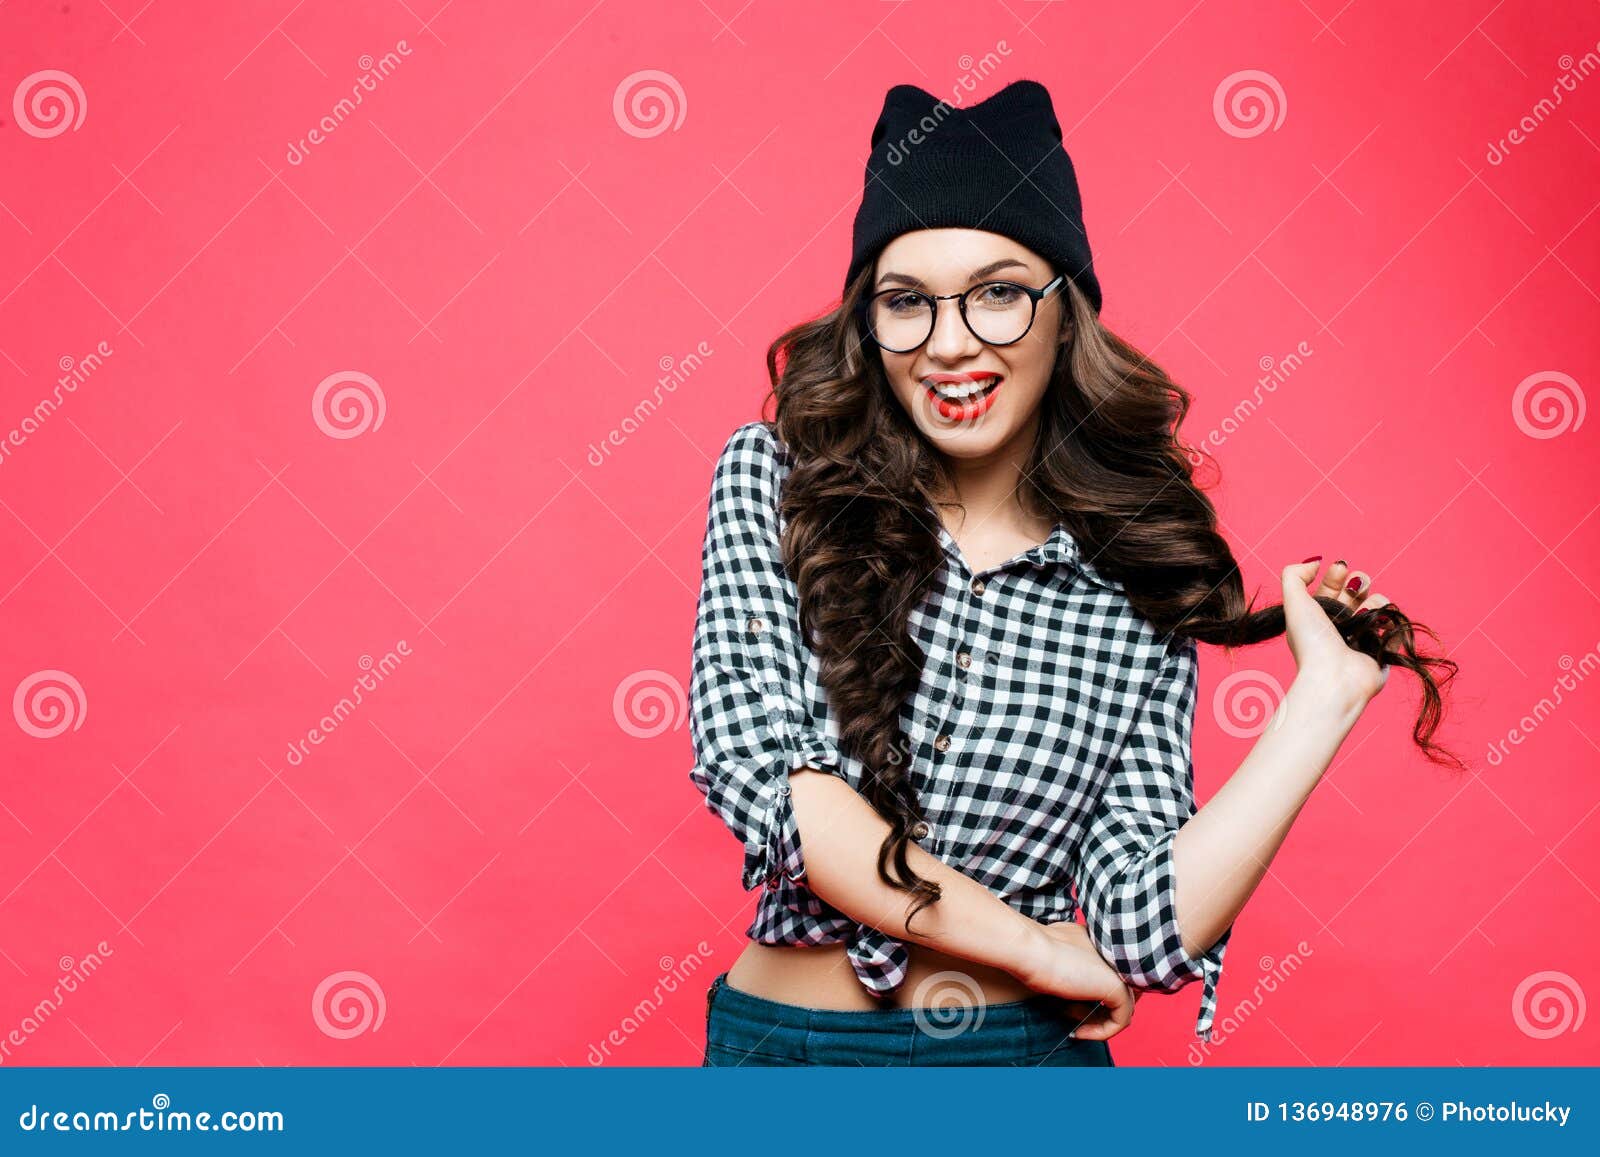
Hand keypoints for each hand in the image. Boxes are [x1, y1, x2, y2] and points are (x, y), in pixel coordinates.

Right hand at [1014, 918, 1135, 1040]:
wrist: (1032, 950)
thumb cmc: (1036, 953)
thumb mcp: (1059, 957)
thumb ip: (1075, 968)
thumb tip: (1077, 990)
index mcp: (1103, 942)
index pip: (1111, 975)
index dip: (1094, 994)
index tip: (1069, 1007)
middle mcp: (1117, 954)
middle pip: (1120, 992)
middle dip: (1098, 1012)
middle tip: (1071, 1016)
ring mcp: (1120, 970)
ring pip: (1122, 1008)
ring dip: (1097, 1023)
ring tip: (1073, 1023)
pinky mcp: (1118, 988)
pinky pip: (1121, 1020)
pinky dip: (1101, 1032)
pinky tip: (1078, 1032)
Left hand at [1282, 557, 1396, 705]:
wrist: (1334, 677)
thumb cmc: (1311, 641)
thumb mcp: (1292, 602)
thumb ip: (1294, 575)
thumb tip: (1315, 562)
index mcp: (1318, 616)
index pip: (1332, 586)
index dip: (1337, 574)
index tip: (1339, 570)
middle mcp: (1340, 626)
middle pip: (1357, 592)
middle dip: (1359, 582)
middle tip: (1355, 586)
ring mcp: (1363, 637)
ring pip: (1378, 603)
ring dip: (1373, 600)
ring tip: (1364, 614)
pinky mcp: (1383, 649)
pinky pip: (1394, 624)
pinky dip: (1389, 619)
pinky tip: (1379, 624)